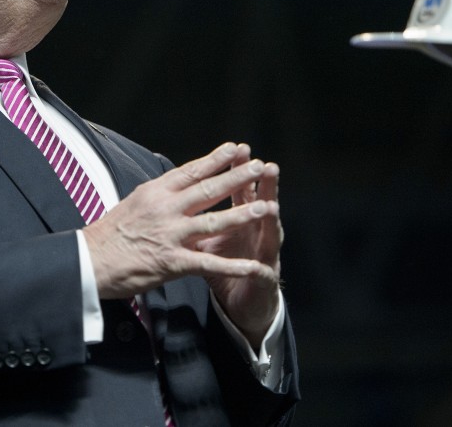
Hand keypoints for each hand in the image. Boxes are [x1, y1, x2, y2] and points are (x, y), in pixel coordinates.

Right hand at [83, 143, 280, 310]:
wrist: (89, 261)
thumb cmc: (109, 234)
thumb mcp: (133, 202)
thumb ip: (159, 194)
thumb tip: (176, 183)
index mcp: (156, 192)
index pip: (192, 171)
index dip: (217, 159)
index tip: (237, 148)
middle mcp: (166, 209)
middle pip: (208, 189)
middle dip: (237, 178)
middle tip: (259, 166)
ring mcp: (170, 235)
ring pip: (214, 221)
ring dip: (242, 214)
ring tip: (265, 206)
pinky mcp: (172, 262)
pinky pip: (209, 263)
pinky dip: (233, 266)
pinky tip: (253, 266)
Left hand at [196, 144, 281, 347]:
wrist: (243, 303)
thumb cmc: (224, 266)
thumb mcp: (209, 239)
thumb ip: (201, 217)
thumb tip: (180, 192)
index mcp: (241, 220)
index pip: (241, 190)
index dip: (239, 171)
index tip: (238, 149)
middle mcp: (256, 233)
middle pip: (260, 205)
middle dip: (262, 186)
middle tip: (266, 165)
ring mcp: (264, 255)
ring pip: (269, 235)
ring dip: (270, 222)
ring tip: (272, 206)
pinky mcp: (263, 281)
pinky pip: (260, 276)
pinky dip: (257, 271)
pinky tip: (257, 267)